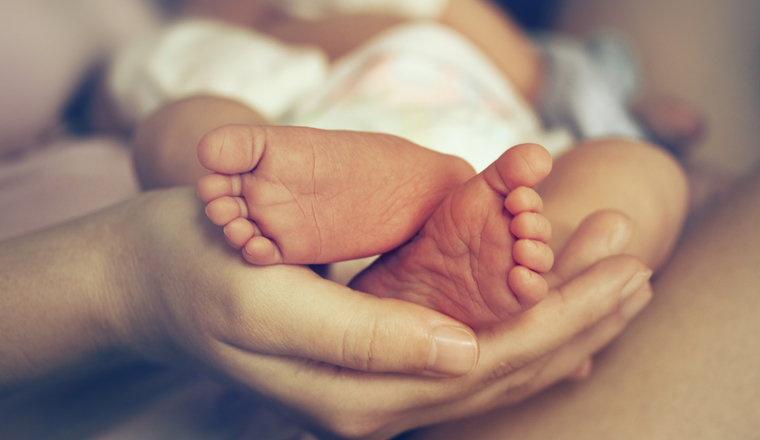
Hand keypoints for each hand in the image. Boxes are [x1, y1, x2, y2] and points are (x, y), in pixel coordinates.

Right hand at [109, 192, 649, 438]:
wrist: (154, 279)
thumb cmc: (203, 270)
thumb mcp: (270, 300)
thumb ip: (363, 336)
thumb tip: (462, 352)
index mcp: (355, 393)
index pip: (488, 364)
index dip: (560, 316)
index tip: (619, 269)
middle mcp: (374, 403)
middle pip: (502, 370)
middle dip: (578, 320)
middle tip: (638, 267)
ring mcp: (374, 389)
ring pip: (490, 368)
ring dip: (557, 325)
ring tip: (615, 284)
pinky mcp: (371, 362)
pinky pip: (462, 359)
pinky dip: (516, 336)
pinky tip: (551, 320)